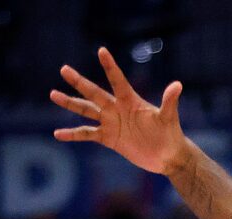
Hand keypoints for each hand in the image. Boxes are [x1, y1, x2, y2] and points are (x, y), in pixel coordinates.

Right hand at [51, 47, 189, 174]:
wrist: (167, 156)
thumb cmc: (171, 134)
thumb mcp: (169, 118)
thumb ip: (169, 101)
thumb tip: (178, 85)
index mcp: (130, 100)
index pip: (117, 80)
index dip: (110, 67)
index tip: (101, 50)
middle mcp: (117, 108)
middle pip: (95, 93)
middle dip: (80, 82)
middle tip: (64, 69)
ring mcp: (111, 122)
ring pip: (86, 110)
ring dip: (70, 103)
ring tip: (53, 94)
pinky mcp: (109, 138)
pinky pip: (87, 134)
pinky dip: (73, 134)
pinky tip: (58, 134)